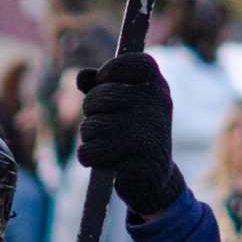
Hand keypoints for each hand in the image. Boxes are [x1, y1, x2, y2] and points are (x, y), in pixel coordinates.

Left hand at [76, 53, 183, 219]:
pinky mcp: (138, 162)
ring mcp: (150, 135)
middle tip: (97, 120)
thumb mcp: (123, 105)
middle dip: (90, 108)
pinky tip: (97, 159)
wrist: (154, 179)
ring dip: (88, 135)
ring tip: (100, 141)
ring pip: (93, 125)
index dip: (115, 67)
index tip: (102, 79)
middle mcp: (159, 108)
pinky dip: (87, 156)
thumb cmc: (133, 134)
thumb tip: (83, 77)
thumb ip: (101, 86)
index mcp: (158, 89)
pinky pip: (92, 152)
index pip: (140, 63)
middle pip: (103, 95)